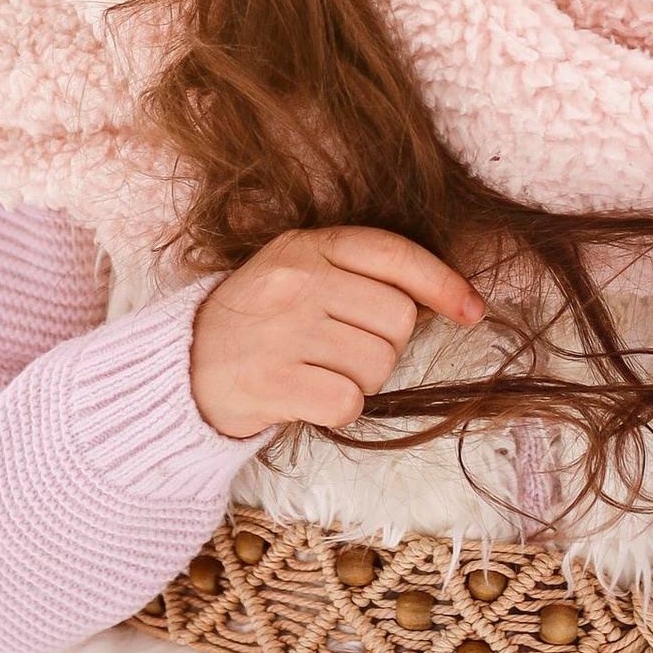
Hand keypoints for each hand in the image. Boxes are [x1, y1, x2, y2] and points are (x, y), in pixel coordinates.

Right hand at [190, 226, 485, 443]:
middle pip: (398, 319)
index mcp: (306, 246)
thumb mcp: (297, 272)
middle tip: (344, 350)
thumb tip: (441, 299)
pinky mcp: (272, 380)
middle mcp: (296, 281)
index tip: (471, 310)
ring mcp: (283, 330)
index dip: (443, 284)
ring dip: (361, 378)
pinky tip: (308, 395)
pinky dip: (338, 407)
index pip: (395, 255)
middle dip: (386, 344)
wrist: (181, 366)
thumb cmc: (256, 320)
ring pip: (378, 364)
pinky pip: (348, 400)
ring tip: (319, 371)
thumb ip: (357, 274)